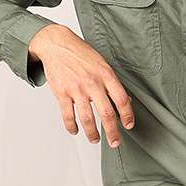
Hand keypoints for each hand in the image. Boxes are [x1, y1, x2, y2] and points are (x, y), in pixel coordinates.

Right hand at [28, 24, 134, 146]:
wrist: (56, 44)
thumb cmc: (81, 53)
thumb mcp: (102, 64)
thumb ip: (112, 83)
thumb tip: (126, 100)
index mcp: (106, 75)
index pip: (122, 99)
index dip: (127, 115)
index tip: (128, 125)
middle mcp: (92, 83)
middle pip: (106, 114)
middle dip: (112, 132)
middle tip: (115, 142)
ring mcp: (76, 89)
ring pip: (87, 119)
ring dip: (92, 134)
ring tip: (95, 140)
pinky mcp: (61, 93)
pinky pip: (68, 115)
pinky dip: (72, 126)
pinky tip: (75, 131)